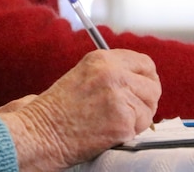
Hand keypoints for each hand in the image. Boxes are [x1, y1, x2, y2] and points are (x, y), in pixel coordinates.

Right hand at [0, 49, 159, 171]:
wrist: (40, 132)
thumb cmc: (57, 110)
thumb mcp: (84, 76)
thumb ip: (111, 73)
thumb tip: (140, 81)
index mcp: (102, 59)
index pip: (144, 64)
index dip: (147, 79)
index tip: (142, 90)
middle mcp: (112, 73)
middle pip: (153, 86)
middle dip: (145, 101)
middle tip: (129, 112)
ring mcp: (118, 96)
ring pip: (149, 108)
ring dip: (137, 119)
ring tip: (112, 122)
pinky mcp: (122, 119)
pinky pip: (141, 127)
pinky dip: (129, 133)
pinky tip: (109, 132)